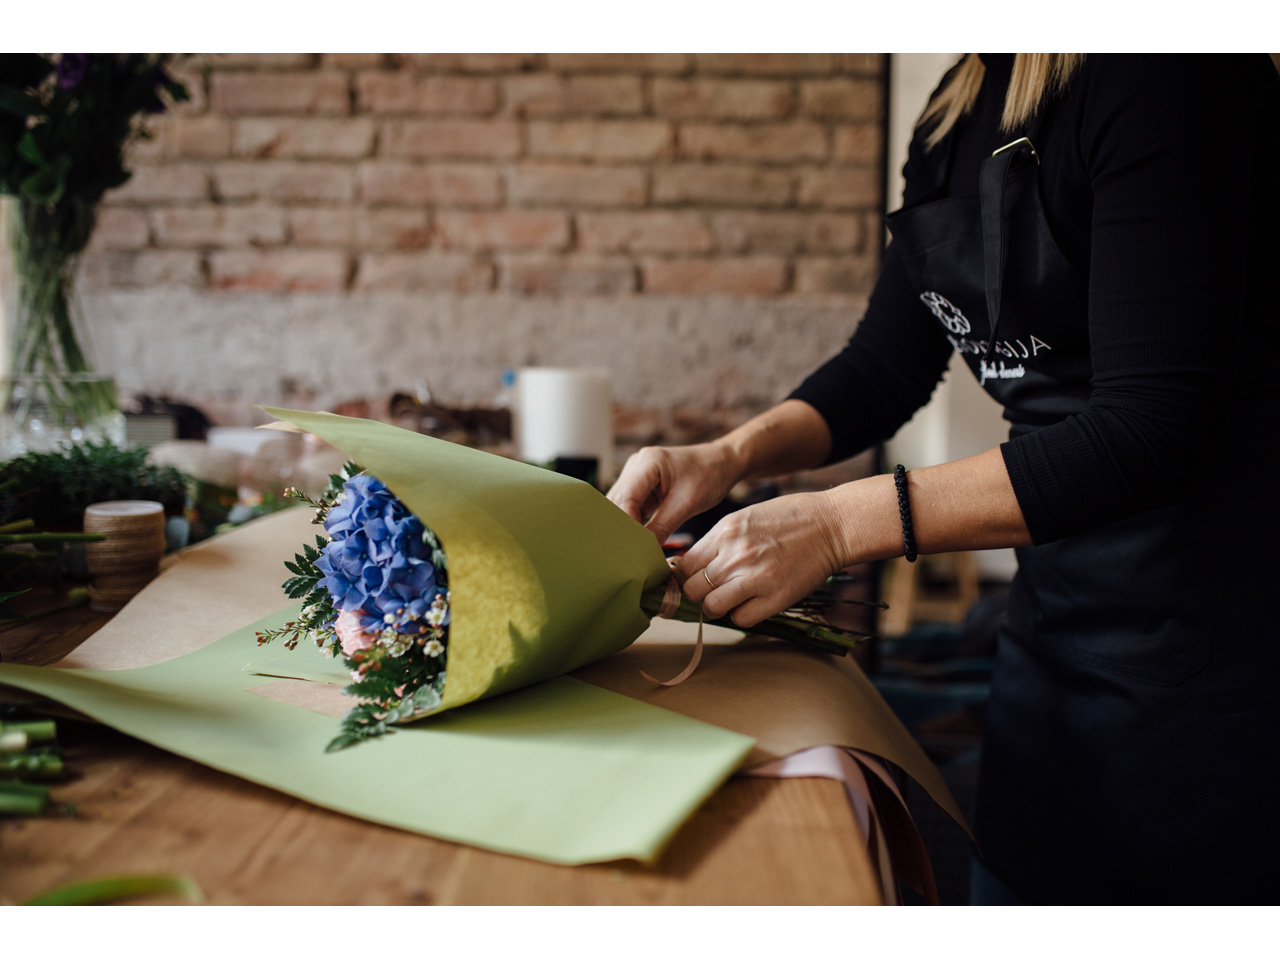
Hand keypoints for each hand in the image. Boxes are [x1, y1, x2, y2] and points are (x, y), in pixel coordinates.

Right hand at [606, 442, 742, 543]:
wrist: (723, 463)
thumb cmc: (710, 476)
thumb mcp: (687, 505)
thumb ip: (661, 528)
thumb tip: (642, 554)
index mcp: (647, 462)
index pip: (623, 498)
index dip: (623, 526)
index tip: (629, 550)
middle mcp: (636, 466)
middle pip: (615, 503)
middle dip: (620, 529)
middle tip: (625, 556)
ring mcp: (637, 476)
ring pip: (620, 507)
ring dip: (625, 528)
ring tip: (630, 552)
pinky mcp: (641, 486)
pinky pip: (631, 509)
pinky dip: (633, 525)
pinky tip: (637, 543)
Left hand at [675, 490, 847, 628]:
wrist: (831, 525)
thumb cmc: (788, 519)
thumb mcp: (744, 518)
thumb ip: (717, 542)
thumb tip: (690, 566)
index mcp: (725, 532)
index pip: (684, 566)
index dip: (685, 576)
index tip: (693, 579)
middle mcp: (735, 555)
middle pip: (692, 589)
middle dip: (698, 593)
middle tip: (712, 590)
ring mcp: (755, 578)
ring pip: (711, 608)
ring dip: (717, 607)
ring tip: (731, 599)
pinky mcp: (775, 598)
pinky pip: (741, 619)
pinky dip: (742, 615)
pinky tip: (752, 603)